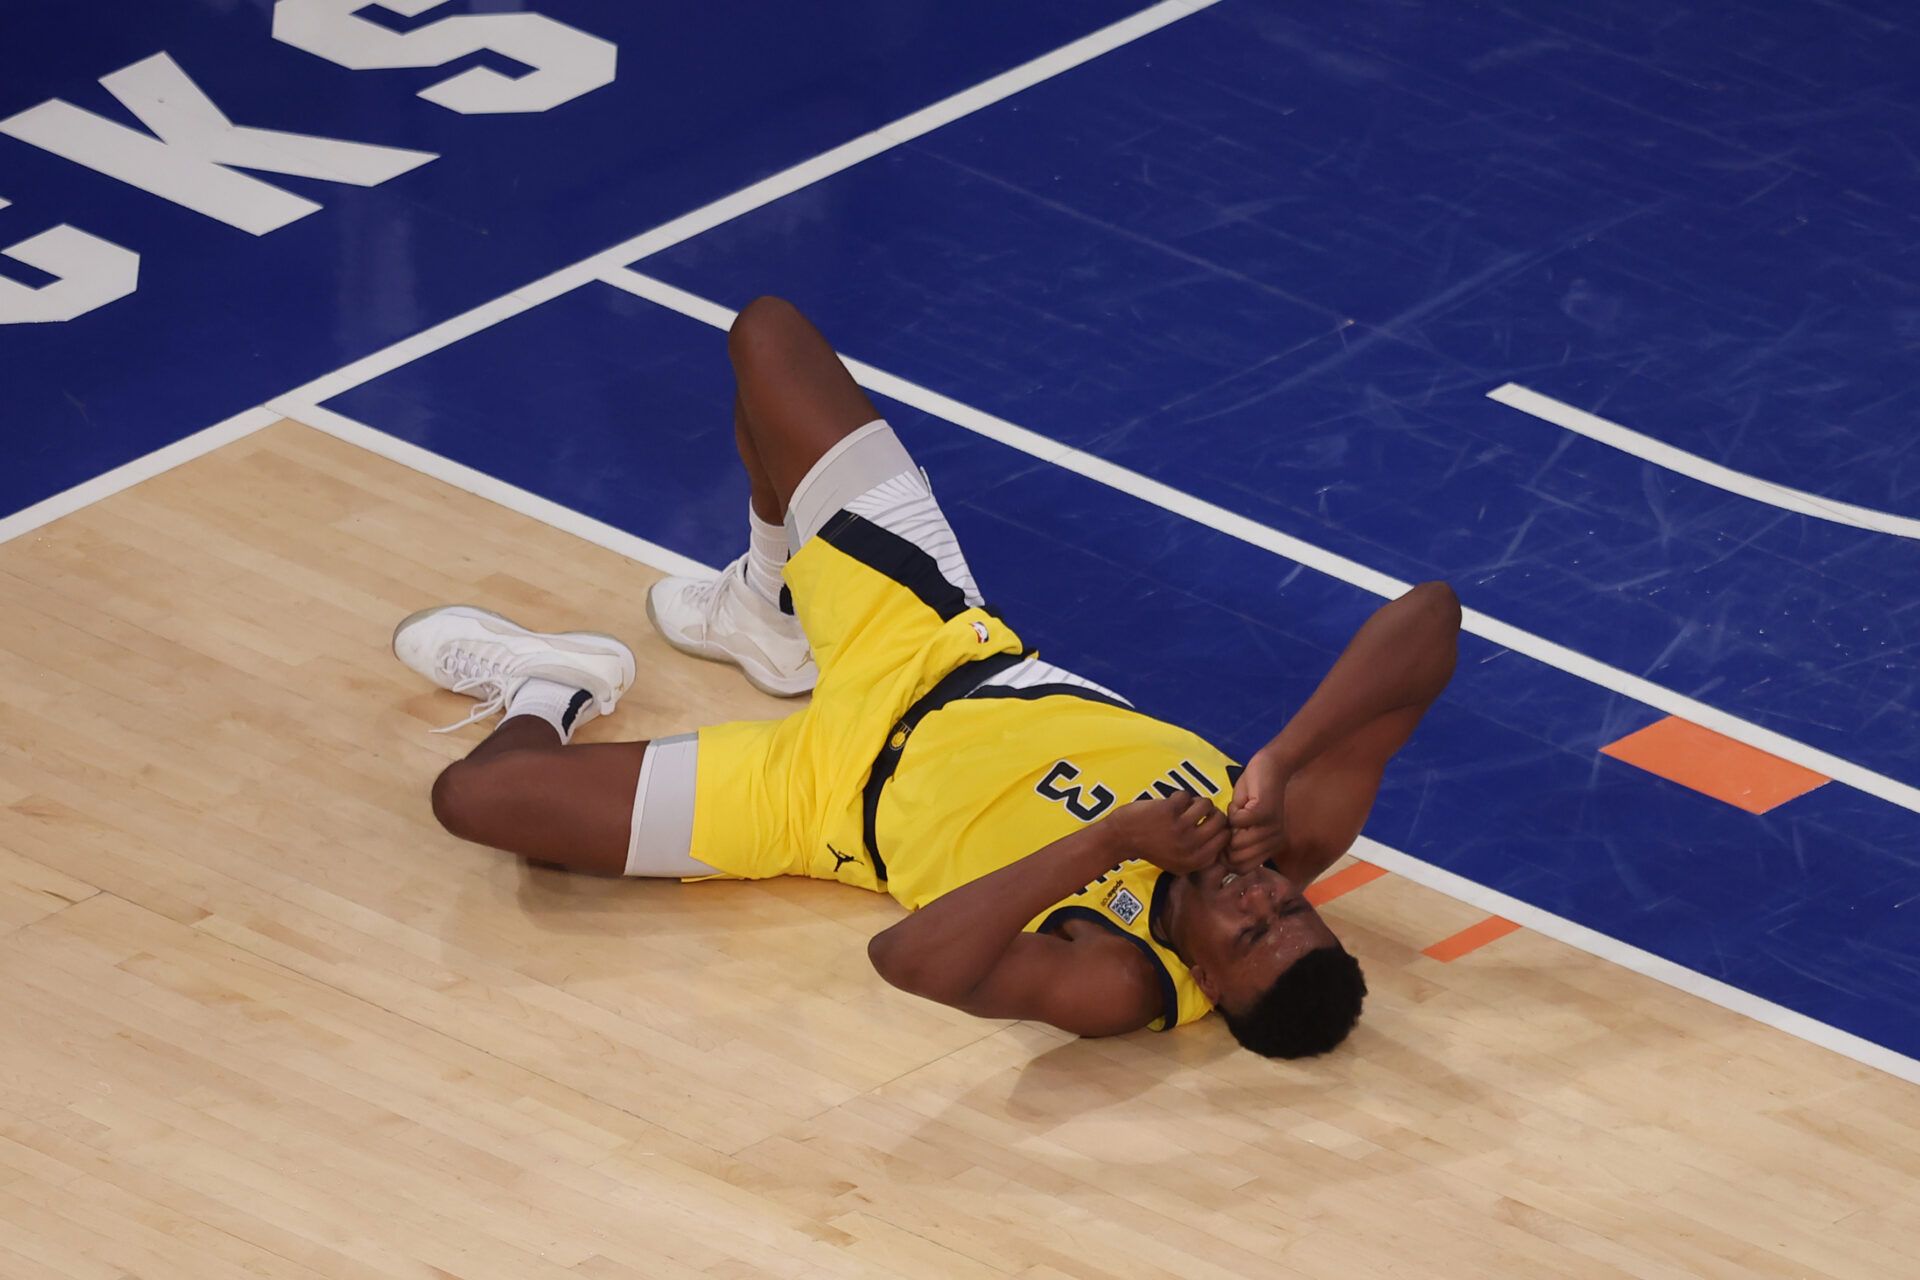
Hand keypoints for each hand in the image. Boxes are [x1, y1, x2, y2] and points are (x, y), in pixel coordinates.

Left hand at [1102, 792, 1229, 874]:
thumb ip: (1201, 853)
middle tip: (1197, 811)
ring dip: (1195, 801)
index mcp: (1195, 861)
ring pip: (1206, 804)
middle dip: (1212, 812)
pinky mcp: (1169, 811)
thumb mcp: (1178, 861)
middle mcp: (1190, 847)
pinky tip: (1170, 803)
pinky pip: (1187, 795)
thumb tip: (1226, 832)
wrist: (1121, 838)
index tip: (1209, 822)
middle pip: (1220, 820)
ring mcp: (1180, 829)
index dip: (1220, 827)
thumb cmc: (1151, 846)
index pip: (1225, 839)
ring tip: (1184, 806)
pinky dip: (1179, 795)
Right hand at [1226, 751, 1292, 870]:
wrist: (1270, 767)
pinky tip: (1241, 803)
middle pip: (1237, 860)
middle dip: (1224, 843)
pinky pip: (1236, 821)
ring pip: (1235, 842)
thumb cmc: (1253, 795)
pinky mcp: (1264, 813)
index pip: (1243, 869)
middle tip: (1228, 824)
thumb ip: (1236, 841)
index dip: (1226, 859)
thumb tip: (1218, 859)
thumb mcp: (1243, 825)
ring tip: (1237, 811)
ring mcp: (1271, 828)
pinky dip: (1232, 811)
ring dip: (1228, 825)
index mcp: (1271, 847)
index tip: (1223, 841)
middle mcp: (1275, 841)